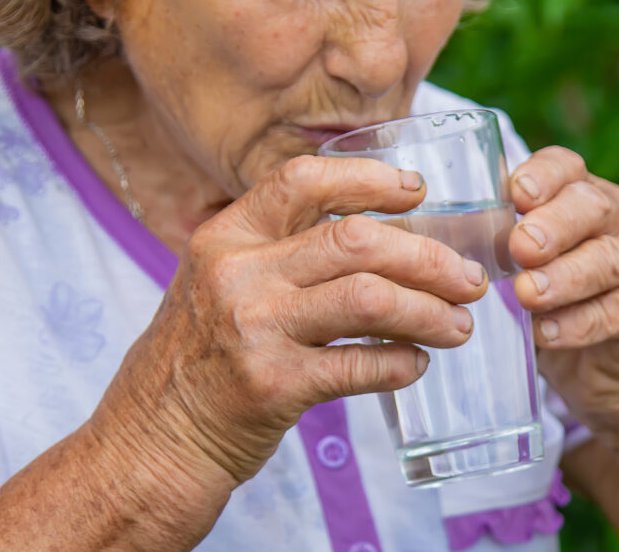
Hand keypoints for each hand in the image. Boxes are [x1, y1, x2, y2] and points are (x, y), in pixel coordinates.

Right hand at [91, 155, 488, 487]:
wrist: (152, 438)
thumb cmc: (198, 356)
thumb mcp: (216, 280)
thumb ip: (277, 248)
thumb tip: (382, 228)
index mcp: (225, 236)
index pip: (302, 180)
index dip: (368, 179)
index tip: (417, 192)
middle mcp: (237, 273)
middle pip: (355, 239)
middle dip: (427, 257)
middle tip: (467, 278)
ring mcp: (254, 329)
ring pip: (370, 297)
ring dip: (429, 310)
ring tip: (460, 325)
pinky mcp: (273, 385)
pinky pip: (361, 365)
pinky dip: (401, 362)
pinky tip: (416, 363)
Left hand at [508, 146, 618, 423]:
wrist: (603, 364)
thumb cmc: (550, 297)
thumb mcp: (525, 263)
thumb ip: (497, 243)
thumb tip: (438, 235)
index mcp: (583, 192)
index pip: (566, 167)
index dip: (543, 176)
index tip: (516, 194)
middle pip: (593, 207)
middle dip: (554, 225)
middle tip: (520, 246)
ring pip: (608, 260)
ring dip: (564, 277)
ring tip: (526, 294)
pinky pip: (616, 313)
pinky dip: (577, 324)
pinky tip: (546, 333)